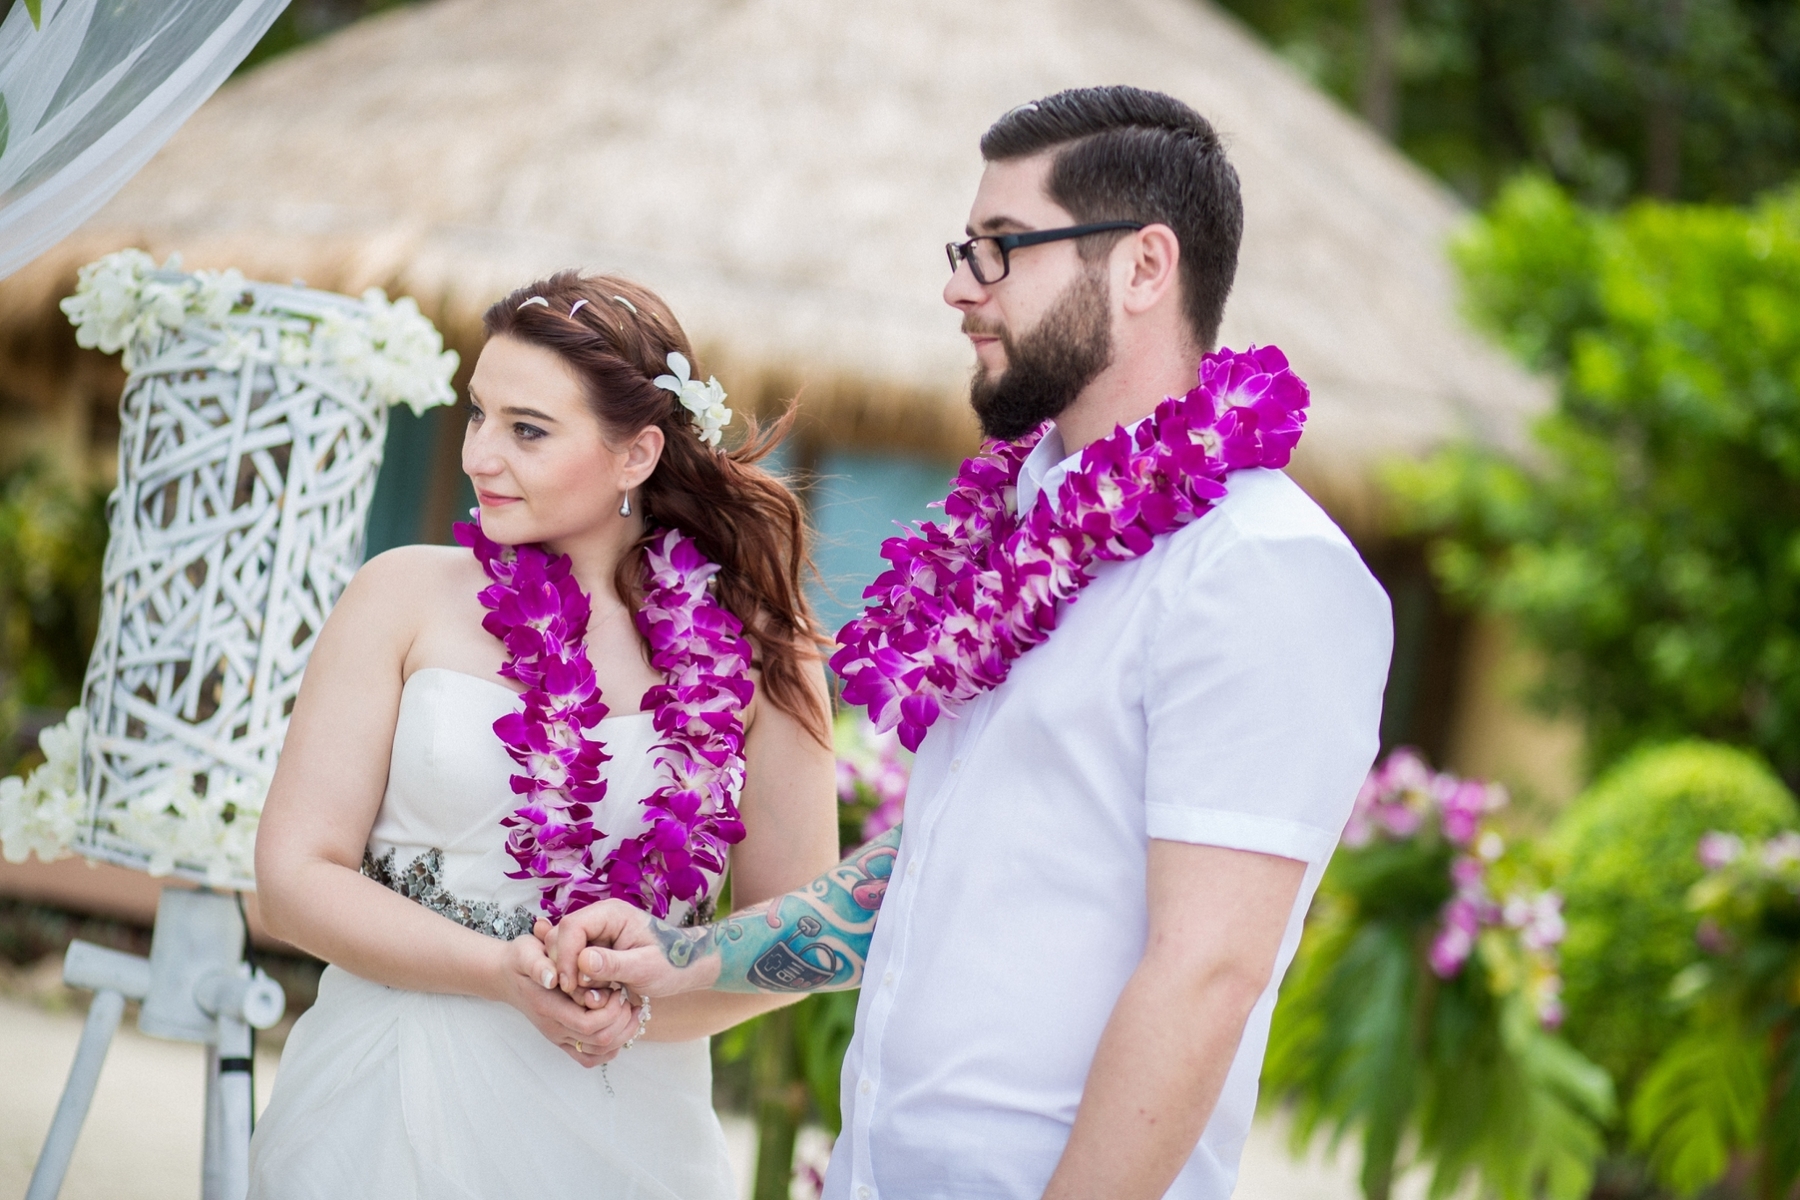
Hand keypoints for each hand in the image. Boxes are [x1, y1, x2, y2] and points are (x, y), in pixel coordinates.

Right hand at [494, 932, 640, 1067]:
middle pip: (598, 1040)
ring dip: (622, 1033)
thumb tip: (552, 978)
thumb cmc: (521, 961)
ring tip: (630, 1008)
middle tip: (626, 996)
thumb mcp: (526, 952)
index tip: (616, 987)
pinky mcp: (564, 1039)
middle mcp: (554, 1028)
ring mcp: (559, 1036)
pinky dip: (611, 1046)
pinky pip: (590, 1057)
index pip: (588, 1023)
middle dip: (621, 1020)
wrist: (507, 977)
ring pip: (599, 1052)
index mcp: (548, 1007)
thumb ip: (537, 964)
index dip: (609, 1010)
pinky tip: (619, 1023)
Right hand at [543, 899, 722, 1001]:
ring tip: (595, 997)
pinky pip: (572, 964)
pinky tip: (596, 995)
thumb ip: (614, 964)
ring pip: (562, 953)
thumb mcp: (646, 967)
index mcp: (611, 913)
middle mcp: (599, 919)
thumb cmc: (672, 963)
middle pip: (560, 938)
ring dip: (571, 978)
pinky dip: (578, 982)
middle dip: (565, 969)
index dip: (564, 956)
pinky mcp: (593, 950)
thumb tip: (582, 962)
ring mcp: (595, 934)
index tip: (570, 985)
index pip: (571, 927)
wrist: (686, 966)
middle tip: (584, 995)